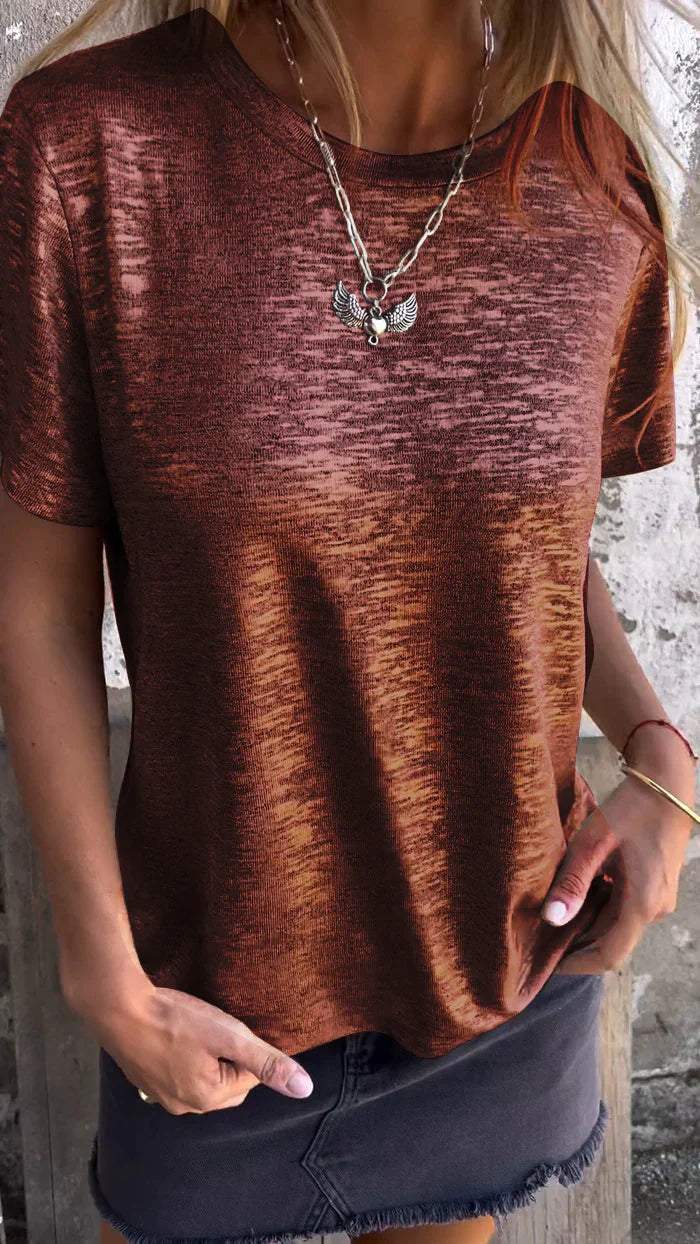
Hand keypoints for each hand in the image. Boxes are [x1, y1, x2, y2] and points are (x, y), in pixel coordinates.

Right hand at [66, 968, 314, 1113]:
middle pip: (227, 1082)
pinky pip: (177, 1072)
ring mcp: (159, 1095)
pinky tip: (176, 1035)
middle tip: (218, 1027)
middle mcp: (184, 1107)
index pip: (250, 1078)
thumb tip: (304, 1088)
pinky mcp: (144, 1079)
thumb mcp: (229, 1036)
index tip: (233, 1026)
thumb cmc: (174, 1020)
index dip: (247, 1048)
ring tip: (198, 1029)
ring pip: (202, 1077)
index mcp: (208, 1099)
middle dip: (230, 1057)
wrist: (117, 1008)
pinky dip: (183, 1057)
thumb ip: (267, 1062)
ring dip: (207, 1058)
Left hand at [542, 752, 694, 974]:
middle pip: (612, 943)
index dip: (576, 964)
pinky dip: (599, 911)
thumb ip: (572, 882)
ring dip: (587, 927)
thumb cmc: (630, 810)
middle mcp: (655, 910)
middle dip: (577, 946)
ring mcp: (659, 900)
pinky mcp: (655, 889)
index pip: (608, 956)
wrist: (666, 785)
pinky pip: (625, 912)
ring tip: (551, 919)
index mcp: (643, 904)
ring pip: (618, 927)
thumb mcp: (593, 844)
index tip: (546, 965)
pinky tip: (575, 898)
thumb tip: (551, 919)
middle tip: (540, 941)